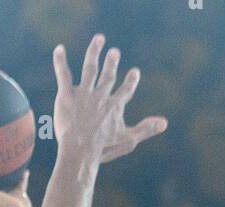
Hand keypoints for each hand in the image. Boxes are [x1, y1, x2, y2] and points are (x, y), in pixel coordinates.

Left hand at [53, 34, 166, 164]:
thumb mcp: (128, 139)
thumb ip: (146, 129)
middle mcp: (100, 95)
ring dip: (94, 52)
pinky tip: (59, 49)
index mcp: (114, 106)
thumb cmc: (104, 148)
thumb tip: (165, 123)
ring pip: (90, 68)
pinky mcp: (66, 96)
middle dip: (112, 63)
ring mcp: (83, 94)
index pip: (125, 91)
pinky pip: (63, 75)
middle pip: (107, 76)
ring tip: (99, 39)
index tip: (134, 72)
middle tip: (114, 52)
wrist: (80, 149)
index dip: (130, 82)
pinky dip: (60, 61)